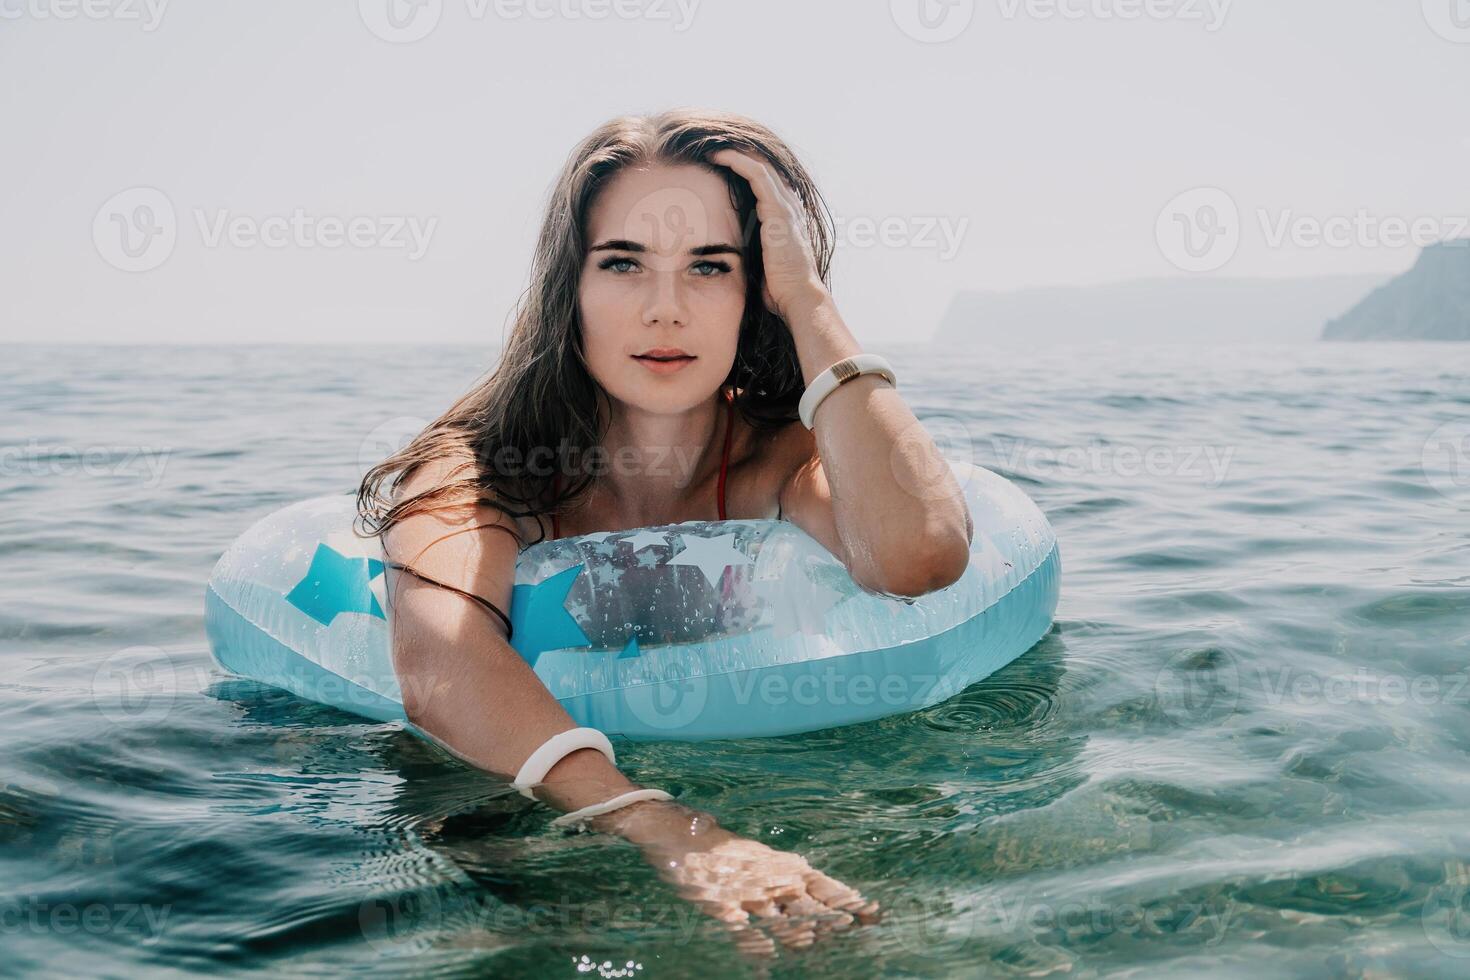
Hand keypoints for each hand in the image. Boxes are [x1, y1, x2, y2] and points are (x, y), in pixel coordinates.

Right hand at [601, 800, 880, 959]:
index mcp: (784, 868)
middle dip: (828, 917)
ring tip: (813, 943)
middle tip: (848, 928)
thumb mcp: (765, 862)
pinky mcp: (718, 903)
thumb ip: (794, 880)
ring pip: (776, 916)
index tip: (872, 912)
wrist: (681, 834)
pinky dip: (752, 942)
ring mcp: (744, 892)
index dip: (846, 899)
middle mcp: (769, 880)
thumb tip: (829, 893)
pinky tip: (763, 958)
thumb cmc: (729, 853)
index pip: (824, 885)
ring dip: (796, 932)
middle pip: (806, 903)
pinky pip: (738, 927)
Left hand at [709, 147, 830, 321]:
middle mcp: (789, 207)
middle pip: (764, 169)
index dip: (744, 168)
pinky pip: (758, 175)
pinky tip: (721, 156)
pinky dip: (738, 162)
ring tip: (713, 146)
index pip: (766, 183)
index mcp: (785, 218)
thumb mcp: (762, 263)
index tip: (719, 164)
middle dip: (739, 154)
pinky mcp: (778, 210)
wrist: (798, 298)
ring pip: (760, 166)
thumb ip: (752, 251)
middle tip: (713, 147)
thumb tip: (730, 254)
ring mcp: (785, 207)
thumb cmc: (779, 289)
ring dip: (735, 153)